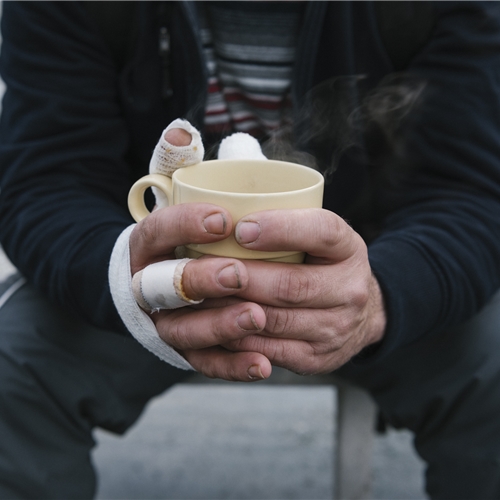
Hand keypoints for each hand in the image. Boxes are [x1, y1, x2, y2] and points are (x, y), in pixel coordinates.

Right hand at [128, 127, 271, 381]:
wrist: (161, 282)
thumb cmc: (178, 237)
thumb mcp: (174, 197)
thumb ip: (178, 165)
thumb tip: (182, 130)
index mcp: (147, 246)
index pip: (157, 232)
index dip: (186, 225)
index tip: (223, 218)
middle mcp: (148, 286)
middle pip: (167, 287)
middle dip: (201, 280)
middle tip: (239, 273)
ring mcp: (165, 322)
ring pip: (183, 331)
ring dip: (219, 326)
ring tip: (256, 317)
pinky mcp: (187, 349)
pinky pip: (204, 363)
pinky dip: (232, 366)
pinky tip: (263, 366)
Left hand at [213, 208, 385, 374]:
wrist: (361, 315)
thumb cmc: (324, 265)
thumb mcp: (320, 236)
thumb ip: (287, 223)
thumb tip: (226, 215)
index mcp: (347, 249)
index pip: (321, 232)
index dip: (280, 229)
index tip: (241, 229)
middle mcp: (349, 290)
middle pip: (291, 285)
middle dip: (241, 278)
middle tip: (203, 269)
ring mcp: (335, 328)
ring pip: (275, 321)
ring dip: (231, 309)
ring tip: (200, 295)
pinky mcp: (316, 358)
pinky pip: (269, 350)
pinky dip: (237, 338)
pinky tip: (215, 324)